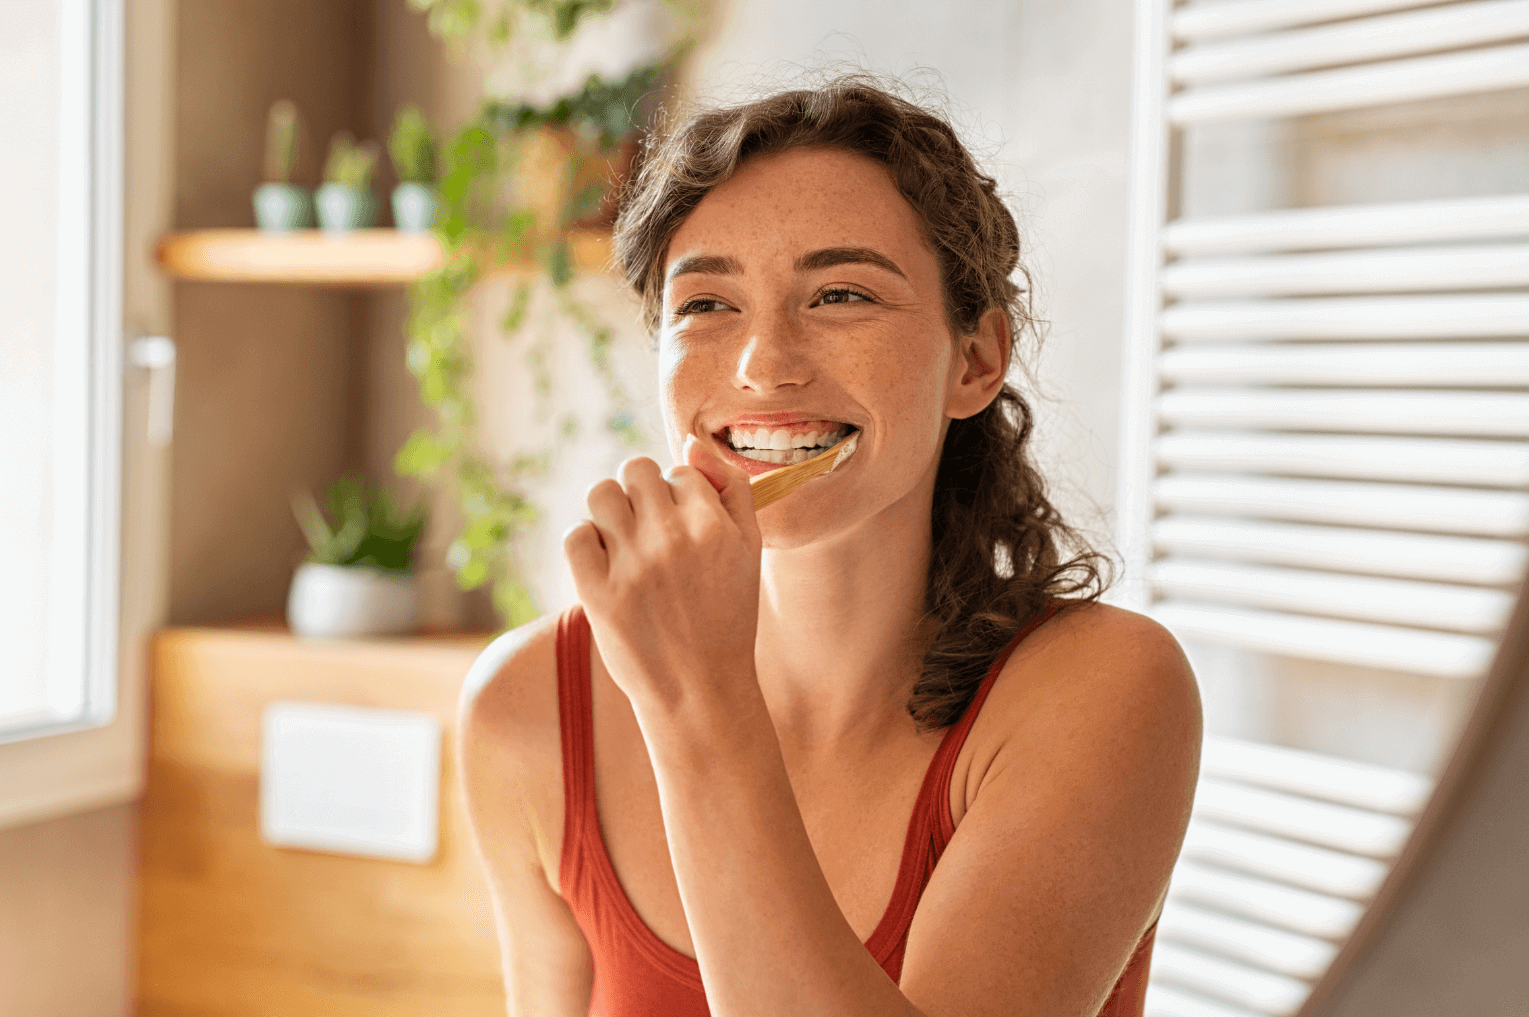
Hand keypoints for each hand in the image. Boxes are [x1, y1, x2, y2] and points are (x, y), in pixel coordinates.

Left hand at [563, 436, 762, 715]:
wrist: (701, 692)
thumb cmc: (727, 618)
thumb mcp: (750, 550)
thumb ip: (731, 489)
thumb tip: (690, 442)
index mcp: (713, 525)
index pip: (680, 471)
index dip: (678, 496)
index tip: (682, 530)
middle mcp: (672, 538)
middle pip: (636, 470)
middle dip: (641, 493)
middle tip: (649, 531)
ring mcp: (632, 566)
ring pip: (601, 494)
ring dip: (610, 511)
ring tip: (623, 543)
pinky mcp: (597, 593)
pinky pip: (575, 535)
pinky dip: (586, 543)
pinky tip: (605, 565)